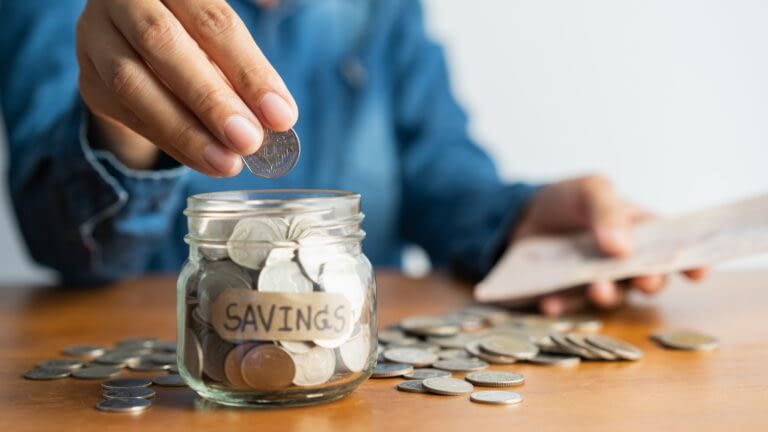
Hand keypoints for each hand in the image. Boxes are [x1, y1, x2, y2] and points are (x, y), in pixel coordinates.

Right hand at [76, 0, 297, 175]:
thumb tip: (278, 116)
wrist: (139, 42)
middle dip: (211, 100)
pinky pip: (127, 114)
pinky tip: (206, 161)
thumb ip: (245, 63)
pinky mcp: (88, 76)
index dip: (248, 71)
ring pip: (133, 83)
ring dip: (186, 131)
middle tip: (249, 141)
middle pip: (163, 44)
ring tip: (227, 163)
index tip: (281, 115)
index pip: (212, 21)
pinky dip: (171, 143)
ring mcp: (97, 35)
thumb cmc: (199, 35)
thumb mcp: (224, 35)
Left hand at [512, 175, 708, 315]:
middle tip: (644, 280)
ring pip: (612, 296)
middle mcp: (623, 262)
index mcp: (638, 231)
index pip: (672, 247)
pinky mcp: (567, 296)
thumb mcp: (588, 191)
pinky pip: (568, 306)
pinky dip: (561, 305)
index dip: (690, 261)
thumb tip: (622, 248)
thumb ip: (607, 210)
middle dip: (650, 281)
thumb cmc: (563, 200)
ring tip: (597, 288)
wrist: (517, 217)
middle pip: (647, 278)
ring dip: (607, 295)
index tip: (699, 272)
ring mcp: (596, 281)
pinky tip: (549, 301)